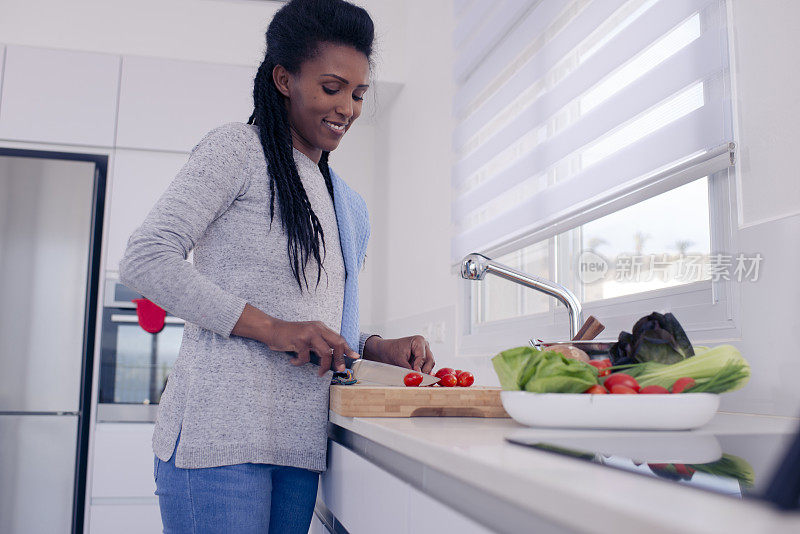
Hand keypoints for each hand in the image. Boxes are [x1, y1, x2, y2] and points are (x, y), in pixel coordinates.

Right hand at [232, 304, 358, 375]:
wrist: (272, 329)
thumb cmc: (290, 336)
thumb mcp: (308, 337)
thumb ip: (319, 344)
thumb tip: (333, 358)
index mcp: (321, 327)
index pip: (339, 338)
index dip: (347, 348)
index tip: (354, 357)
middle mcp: (317, 328)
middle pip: (337, 343)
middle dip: (340, 358)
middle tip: (339, 370)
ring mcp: (308, 333)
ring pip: (325, 352)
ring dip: (323, 366)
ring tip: (319, 373)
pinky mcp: (299, 340)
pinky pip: (305, 357)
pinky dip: (300, 363)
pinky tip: (293, 361)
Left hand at [364, 335, 434, 373]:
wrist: (386, 351)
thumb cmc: (391, 350)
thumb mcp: (399, 359)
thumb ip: (408, 368)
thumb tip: (415, 377)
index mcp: (419, 341)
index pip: (423, 356)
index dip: (420, 367)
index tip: (417, 375)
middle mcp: (425, 346)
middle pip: (430, 361)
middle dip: (424, 371)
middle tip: (418, 379)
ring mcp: (425, 353)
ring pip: (429, 366)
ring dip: (422, 372)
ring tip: (413, 377)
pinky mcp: (423, 360)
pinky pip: (426, 368)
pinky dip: (421, 373)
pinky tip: (414, 377)